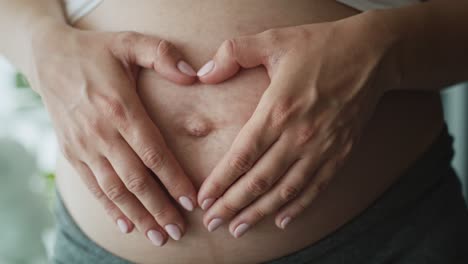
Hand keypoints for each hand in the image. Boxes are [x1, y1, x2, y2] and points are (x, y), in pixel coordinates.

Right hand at [29, 21, 198, 245]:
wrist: (49, 58)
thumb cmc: (96, 51)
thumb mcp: (130, 41)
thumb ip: (163, 55)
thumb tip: (195, 75)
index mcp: (120, 108)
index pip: (153, 152)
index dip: (173, 179)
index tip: (192, 200)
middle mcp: (101, 133)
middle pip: (135, 179)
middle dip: (159, 208)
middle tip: (179, 231)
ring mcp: (84, 146)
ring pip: (114, 189)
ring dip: (138, 215)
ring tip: (158, 237)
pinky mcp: (72, 152)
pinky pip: (92, 186)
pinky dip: (109, 208)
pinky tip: (126, 224)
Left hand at [196, 16, 394, 236]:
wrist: (373, 54)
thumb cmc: (321, 46)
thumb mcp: (273, 40)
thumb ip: (233, 53)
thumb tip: (203, 74)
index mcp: (278, 110)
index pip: (241, 157)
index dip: (220, 182)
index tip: (203, 199)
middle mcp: (299, 136)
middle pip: (259, 181)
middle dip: (232, 205)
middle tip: (212, 223)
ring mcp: (322, 148)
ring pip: (285, 191)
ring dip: (259, 213)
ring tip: (238, 229)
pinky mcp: (340, 153)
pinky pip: (316, 187)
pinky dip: (298, 207)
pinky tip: (281, 220)